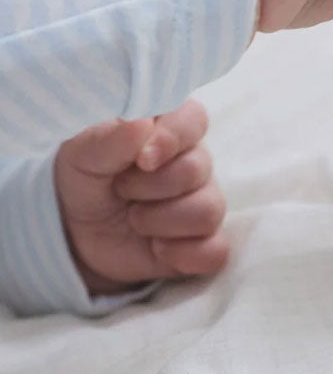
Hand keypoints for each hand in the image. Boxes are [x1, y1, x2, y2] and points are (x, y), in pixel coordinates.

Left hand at [54, 100, 228, 295]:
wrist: (77, 231)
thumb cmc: (86, 178)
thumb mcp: (83, 153)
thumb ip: (110, 137)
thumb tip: (141, 125)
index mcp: (170, 127)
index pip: (193, 119)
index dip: (172, 138)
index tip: (143, 159)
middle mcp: (195, 160)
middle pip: (197, 169)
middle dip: (152, 187)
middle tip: (121, 190)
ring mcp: (202, 200)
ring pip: (208, 210)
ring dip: (162, 221)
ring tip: (135, 220)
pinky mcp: (202, 241)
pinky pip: (215, 250)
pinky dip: (184, 255)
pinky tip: (157, 249)